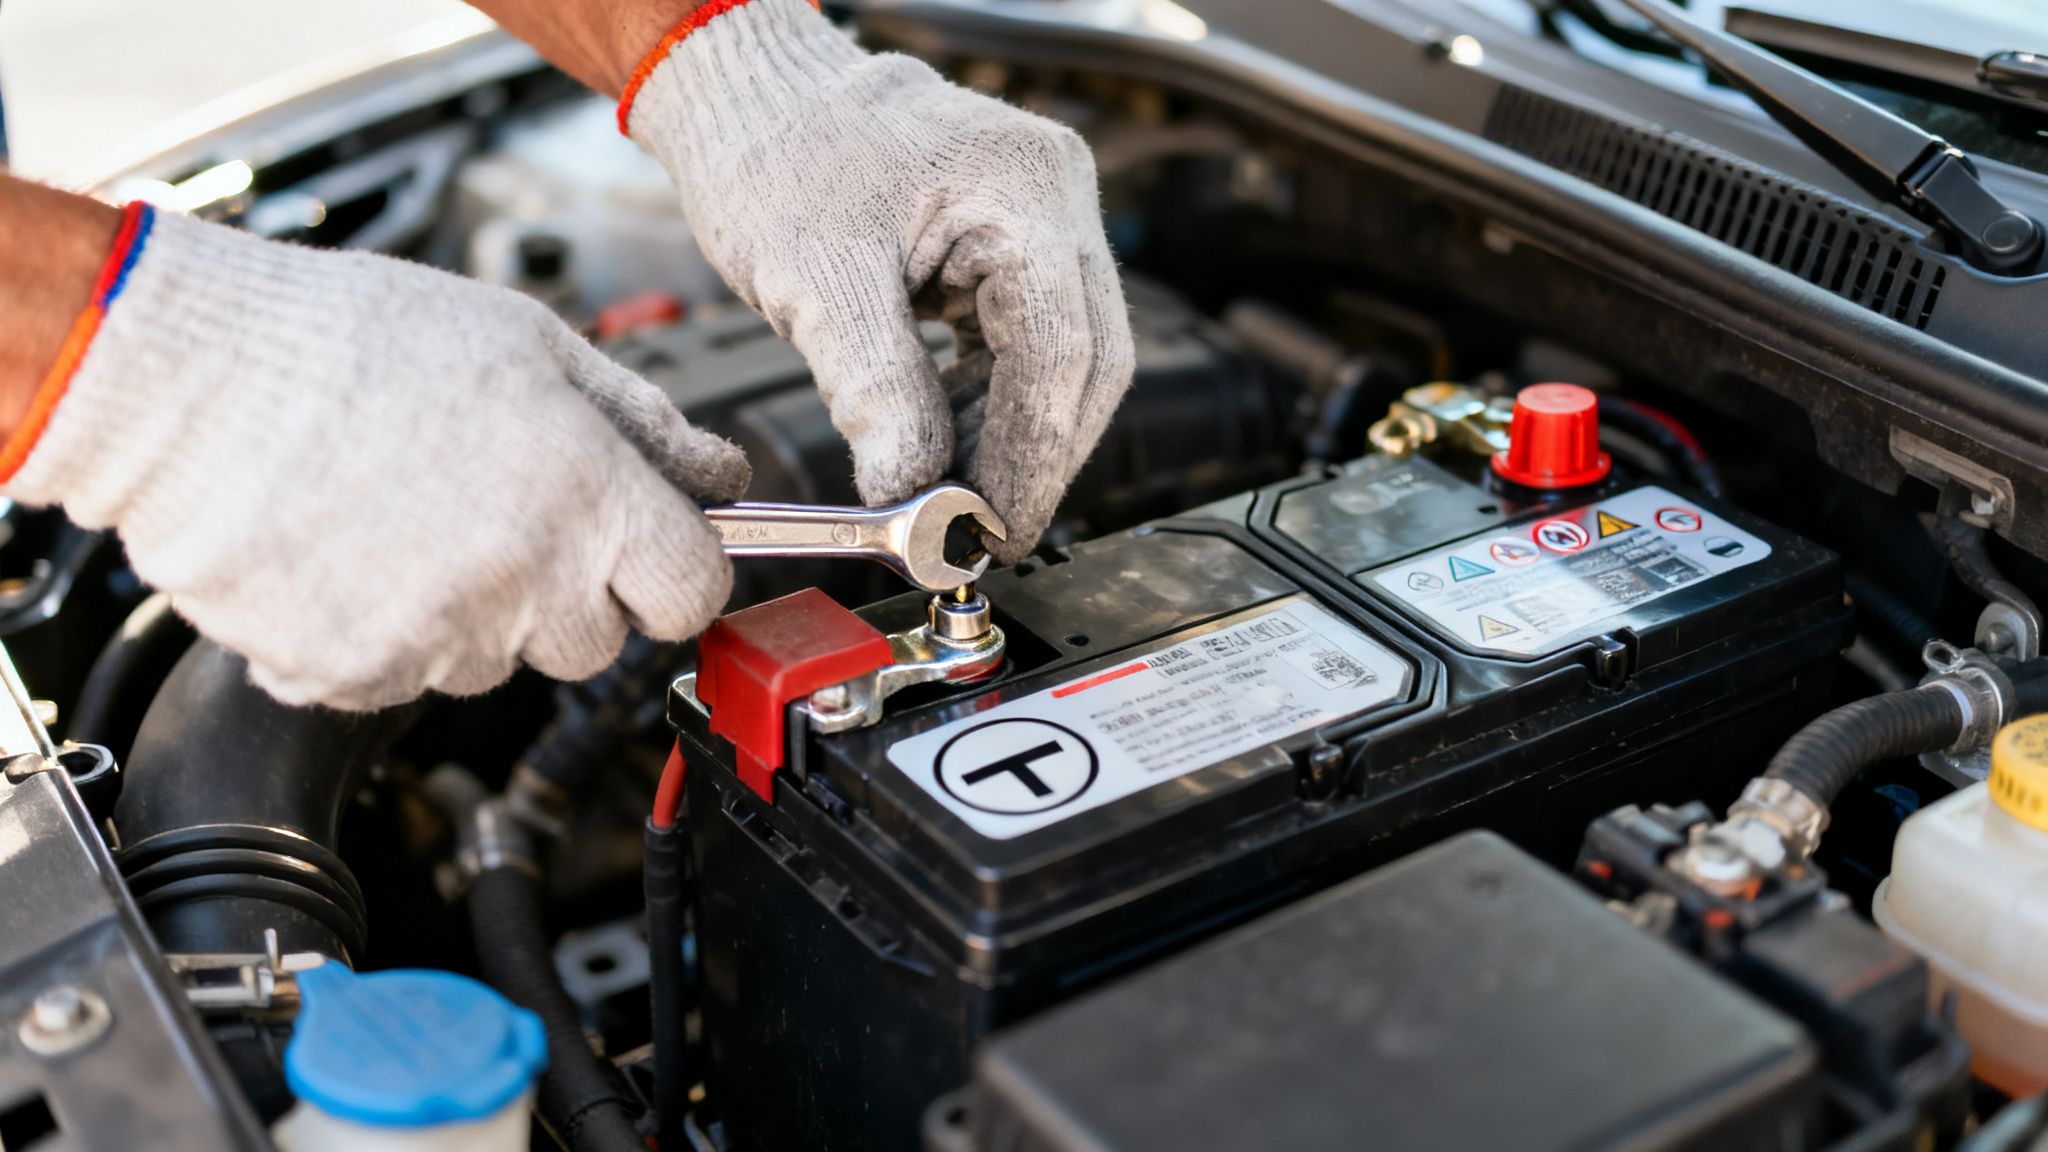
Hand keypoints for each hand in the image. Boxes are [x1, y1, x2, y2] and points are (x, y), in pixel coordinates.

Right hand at [7, 207, 748, 708]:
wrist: (188, 379)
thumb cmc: (354, 342)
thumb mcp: (533, 345)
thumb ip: (645, 422)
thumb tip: (721, 474)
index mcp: (587, 496)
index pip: (694, 593)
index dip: (679, 571)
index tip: (653, 553)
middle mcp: (524, 581)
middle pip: (600, 645)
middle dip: (574, 593)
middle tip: (507, 515)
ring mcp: (436, 639)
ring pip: (501, 663)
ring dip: (478, 612)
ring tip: (411, 517)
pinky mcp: (351, 675)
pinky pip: (407, 679)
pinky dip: (390, 633)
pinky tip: (358, 553)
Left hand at [621, 0, 1134, 561]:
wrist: (754, 90)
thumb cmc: (775, 150)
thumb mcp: (816, 282)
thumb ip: (876, 392)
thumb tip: (912, 493)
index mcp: (1025, 189)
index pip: (1061, 353)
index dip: (1032, 459)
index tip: (990, 533)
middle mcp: (1056, 197)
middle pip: (1089, 362)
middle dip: (1035, 457)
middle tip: (973, 530)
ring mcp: (1044, 217)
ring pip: (1068, 359)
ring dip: (1014, 436)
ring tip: (946, 492)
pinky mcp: (1016, 243)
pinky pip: (1030, 341)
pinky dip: (994, 401)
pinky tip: (945, 438)